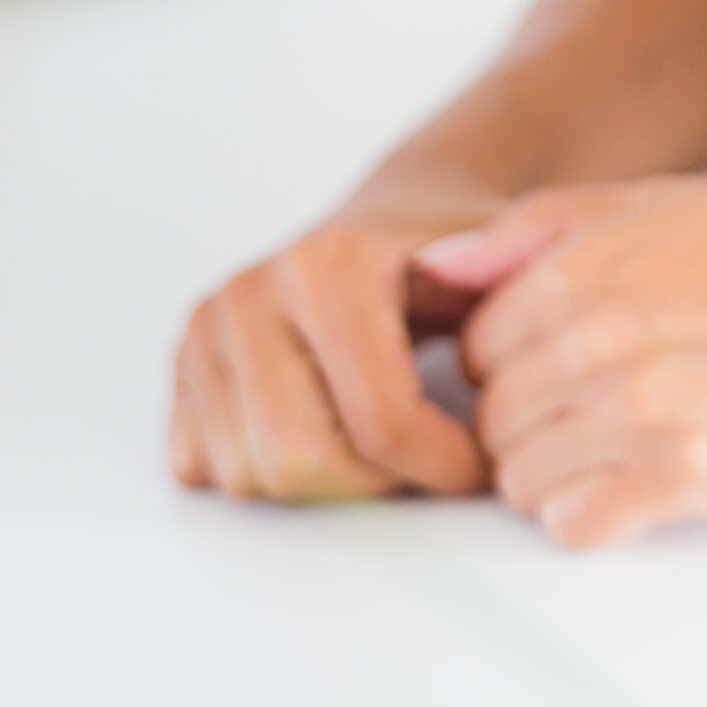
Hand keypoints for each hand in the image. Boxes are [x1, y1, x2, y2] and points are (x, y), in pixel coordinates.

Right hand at [170, 188, 498, 503]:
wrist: (387, 220)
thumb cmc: (445, 256)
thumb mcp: (504, 262)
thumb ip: (524, 302)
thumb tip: (527, 355)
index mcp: (323, 266)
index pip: (380, 423)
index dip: (441, 467)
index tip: (479, 464)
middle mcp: (246, 295)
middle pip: (300, 462)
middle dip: (373, 486)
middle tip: (422, 464)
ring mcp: (203, 333)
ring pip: (251, 476)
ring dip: (321, 484)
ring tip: (374, 447)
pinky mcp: (179, 370)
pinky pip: (207, 469)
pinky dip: (264, 474)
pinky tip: (316, 436)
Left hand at [415, 178, 706, 545]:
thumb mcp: (657, 206)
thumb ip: (538, 229)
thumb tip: (437, 265)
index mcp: (584, 271)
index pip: (476, 351)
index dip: (510, 367)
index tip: (557, 367)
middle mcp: (602, 340)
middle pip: (492, 420)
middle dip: (531, 425)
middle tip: (595, 412)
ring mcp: (639, 412)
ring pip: (520, 480)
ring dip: (556, 475)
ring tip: (619, 447)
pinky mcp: (680, 478)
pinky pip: (573, 525)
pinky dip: (591, 517)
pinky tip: (633, 486)